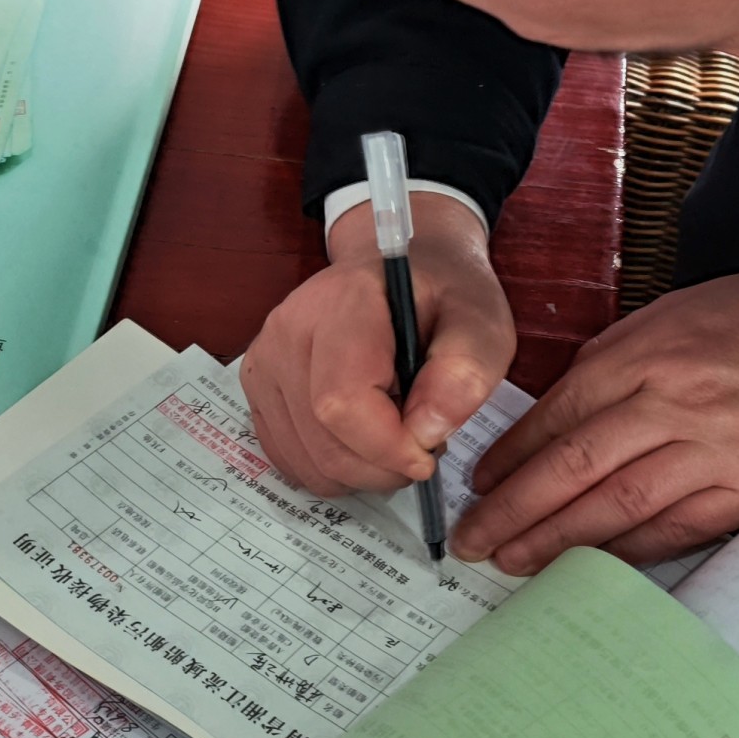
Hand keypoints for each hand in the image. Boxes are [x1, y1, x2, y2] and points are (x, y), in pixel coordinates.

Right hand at [240, 194, 515, 497]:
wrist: (399, 267)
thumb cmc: (442, 293)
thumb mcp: (481, 320)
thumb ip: (466, 371)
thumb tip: (425, 433)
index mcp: (342, 304)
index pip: (341, 401)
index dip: (387, 447)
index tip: (429, 452)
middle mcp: (288, 331)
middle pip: (323, 443)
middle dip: (383, 466)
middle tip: (423, 439)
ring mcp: (265, 360)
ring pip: (307, 461)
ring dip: (362, 470)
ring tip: (396, 429)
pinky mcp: (257, 388)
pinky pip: (292, 460)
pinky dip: (335, 467)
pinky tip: (364, 434)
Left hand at [454, 266, 738, 575]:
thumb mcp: (686, 309)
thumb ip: (621, 357)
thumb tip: (561, 406)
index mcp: (654, 349)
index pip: (560, 410)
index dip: (512, 453)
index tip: (480, 480)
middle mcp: (678, 401)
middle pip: (574, 465)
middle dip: (513, 509)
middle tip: (472, 539)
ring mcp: (717, 452)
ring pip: (616, 507)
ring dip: (556, 541)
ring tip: (513, 562)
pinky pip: (675, 530)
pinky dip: (627, 552)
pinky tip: (590, 568)